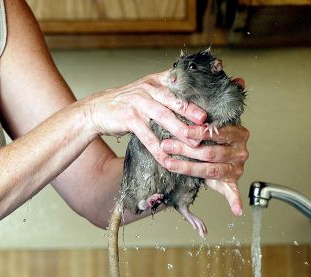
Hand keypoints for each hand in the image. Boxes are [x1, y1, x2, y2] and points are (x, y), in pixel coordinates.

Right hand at [80, 71, 206, 166]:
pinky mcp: (129, 118)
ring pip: (163, 117)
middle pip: (174, 99)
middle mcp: (148, 88)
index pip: (180, 82)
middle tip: (207, 120)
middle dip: (192, 109)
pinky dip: (158, 150)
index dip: (197, 88)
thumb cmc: (127, 103)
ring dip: (180, 130)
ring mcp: (138, 102)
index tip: (214, 97)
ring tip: (194, 143)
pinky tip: (168, 160)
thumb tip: (195, 103)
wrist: (96, 110)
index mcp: (157, 81)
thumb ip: (167, 93)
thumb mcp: (147, 91)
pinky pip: (147, 136)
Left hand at [161, 125, 249, 215]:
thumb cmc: (214, 133)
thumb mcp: (212, 122)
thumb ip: (204, 120)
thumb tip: (189, 99)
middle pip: (210, 153)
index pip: (218, 133)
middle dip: (185, 149)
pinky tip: (236, 210)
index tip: (183, 130)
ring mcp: (237, 168)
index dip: (200, 132)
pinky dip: (235, 201)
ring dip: (187, 168)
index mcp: (239, 134)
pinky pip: (234, 193)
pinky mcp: (232, 182)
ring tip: (169, 163)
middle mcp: (241, 151)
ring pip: (210, 170)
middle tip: (166, 145)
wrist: (222, 144)